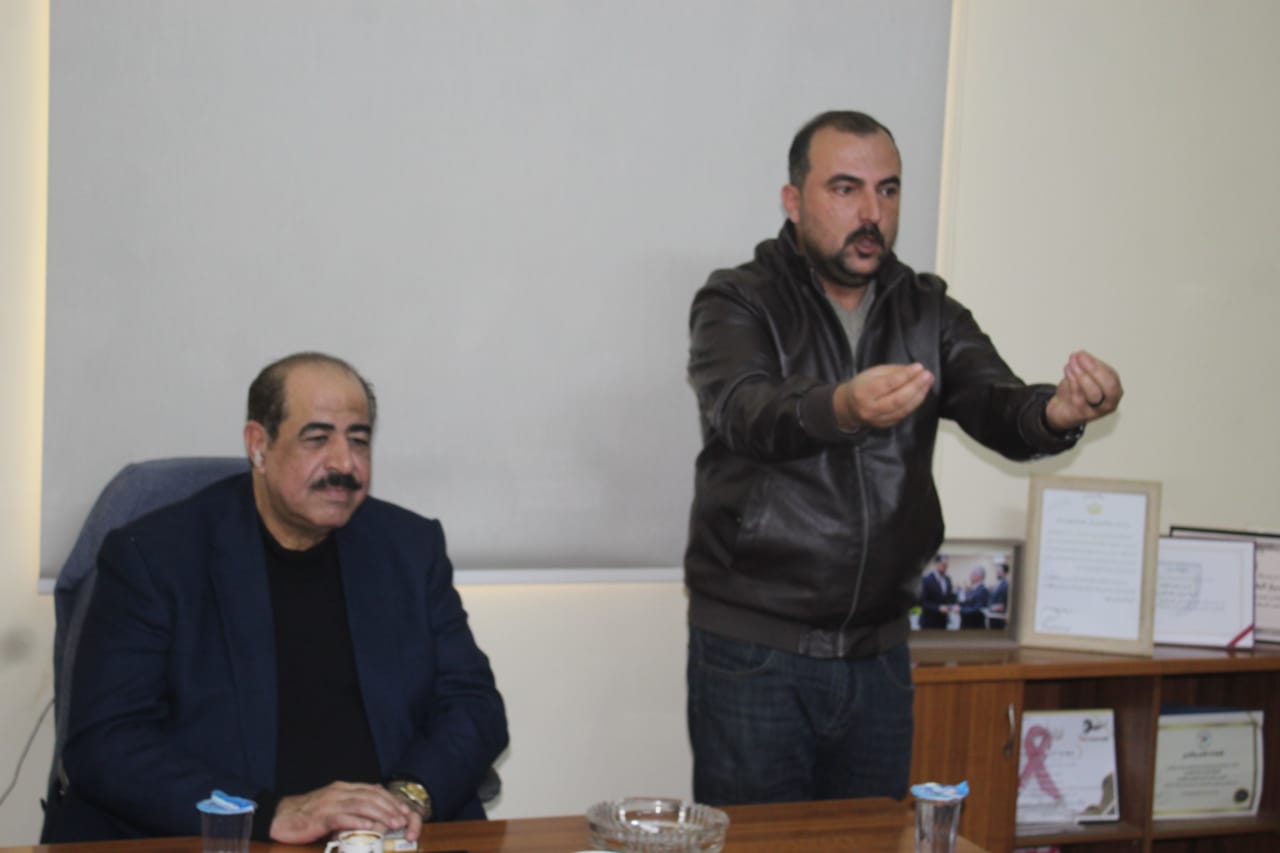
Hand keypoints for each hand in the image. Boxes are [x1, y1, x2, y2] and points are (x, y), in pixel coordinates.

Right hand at [269, 781, 420, 844]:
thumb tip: (371, 804)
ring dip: (381, 814)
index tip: (404, 810)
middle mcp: (339, 792)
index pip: (373, 790)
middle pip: (371, 796)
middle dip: (390, 807)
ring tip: (394, 824)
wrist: (281, 817)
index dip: (391, 800)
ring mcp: (331, 803)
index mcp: (343, 788)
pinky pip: (345, 818)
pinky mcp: (322, 817)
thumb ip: (350, 802)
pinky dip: (361, 822)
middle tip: (404, 819)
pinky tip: (373, 828)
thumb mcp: (332, 804)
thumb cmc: (307, 814)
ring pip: (362, 805)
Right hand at [833, 363, 934, 430]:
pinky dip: (915, 403)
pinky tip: (921, 393)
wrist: (849, 408)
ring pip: (904, 409)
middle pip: (898, 399)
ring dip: (919, 395)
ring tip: (928, 383)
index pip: (888, 384)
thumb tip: (915, 370)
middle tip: (928, 375)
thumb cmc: (862, 386)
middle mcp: (871, 409)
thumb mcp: (872, 373)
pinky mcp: (887, 425)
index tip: (919, 367)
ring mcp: (879, 420)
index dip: (906, 375)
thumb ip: (893, 371)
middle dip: (916, 386)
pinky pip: (904, 414)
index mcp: (864, 392)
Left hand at [1044, 351, 1122, 431]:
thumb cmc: (1079, 391)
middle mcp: (1110, 403)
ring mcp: (1097, 411)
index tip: (1082, 353)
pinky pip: (1079, 397)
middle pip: (1108, 387)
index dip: (1097, 365)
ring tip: (1071, 362)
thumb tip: (1082, 355)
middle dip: (1094, 370)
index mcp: (1115, 390)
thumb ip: (1089, 366)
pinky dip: (1072, 381)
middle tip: (1078, 357)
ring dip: (1081, 374)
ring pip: (1093, 393)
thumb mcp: (1089, 375)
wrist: (1063, 409)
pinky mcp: (1082, 414)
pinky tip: (1067, 369)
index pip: (1112, 378)